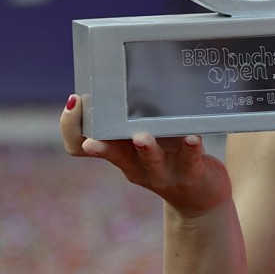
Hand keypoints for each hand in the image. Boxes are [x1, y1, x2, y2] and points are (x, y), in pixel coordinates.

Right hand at [60, 94, 231, 217]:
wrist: (202, 197)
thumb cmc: (171, 159)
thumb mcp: (148, 142)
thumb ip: (137, 119)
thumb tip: (129, 76)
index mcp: (120, 152)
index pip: (81, 146)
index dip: (72, 128)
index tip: (74, 101)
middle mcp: (136, 164)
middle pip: (112, 155)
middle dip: (100, 146)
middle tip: (89, 140)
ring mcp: (163, 173)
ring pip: (151, 160)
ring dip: (146, 148)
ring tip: (141, 137)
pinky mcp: (191, 174)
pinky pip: (190, 160)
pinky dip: (190, 147)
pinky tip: (192, 138)